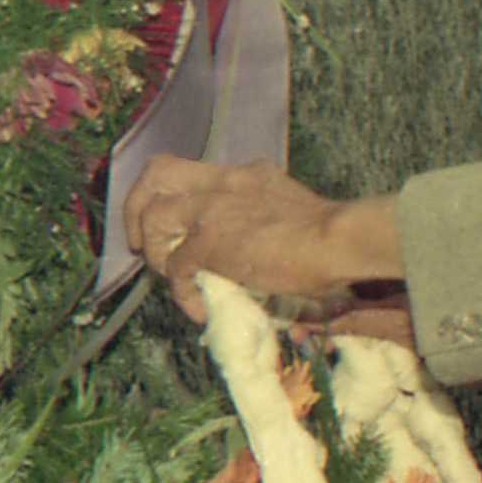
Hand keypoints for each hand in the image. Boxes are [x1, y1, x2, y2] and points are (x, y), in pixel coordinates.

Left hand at [122, 156, 410, 339]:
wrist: (340, 240)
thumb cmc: (333, 235)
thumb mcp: (290, 213)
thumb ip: (267, 221)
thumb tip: (261, 257)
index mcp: (245, 174)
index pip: (195, 172)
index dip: (177, 199)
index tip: (180, 230)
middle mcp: (223, 181)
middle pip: (157, 173)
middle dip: (140, 207)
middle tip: (145, 242)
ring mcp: (212, 208)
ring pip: (153, 216)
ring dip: (155, 252)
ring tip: (173, 280)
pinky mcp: (209, 240)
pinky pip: (176, 267)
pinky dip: (181, 293)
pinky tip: (198, 310)